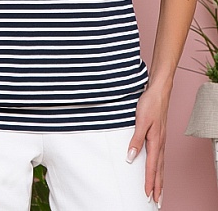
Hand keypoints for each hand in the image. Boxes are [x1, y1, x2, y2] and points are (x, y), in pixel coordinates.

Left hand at [127, 86, 169, 205]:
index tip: (148, 195)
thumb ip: (136, 140)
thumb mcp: (140, 121)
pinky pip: (160, 157)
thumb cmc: (150, 104)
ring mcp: (161, 140)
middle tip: (157, 201)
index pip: (152, 167)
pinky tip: (157, 169)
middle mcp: (160, 143)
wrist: (159, 91)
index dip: (150, 182)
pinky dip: (159, 168)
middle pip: (160, 170)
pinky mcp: (159, 135)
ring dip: (160, 179)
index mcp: (156, 142)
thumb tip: (130, 157)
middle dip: (158, 186)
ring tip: (159, 191)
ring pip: (161, 164)